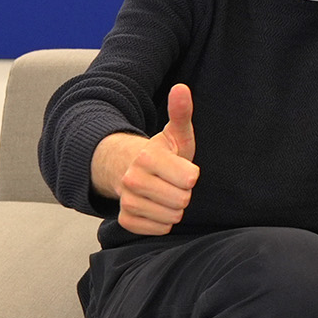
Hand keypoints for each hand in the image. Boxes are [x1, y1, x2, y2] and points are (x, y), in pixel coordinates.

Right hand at [115, 83, 197, 236]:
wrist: (131, 169)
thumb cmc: (163, 152)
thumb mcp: (175, 133)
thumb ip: (181, 112)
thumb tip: (181, 88)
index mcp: (148, 157)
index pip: (190, 179)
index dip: (191, 175)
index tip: (183, 168)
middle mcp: (132, 179)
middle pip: (182, 200)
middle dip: (184, 193)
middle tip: (174, 182)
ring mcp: (127, 200)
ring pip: (171, 217)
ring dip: (174, 208)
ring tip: (165, 193)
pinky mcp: (126, 219)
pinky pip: (158, 229)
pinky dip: (162, 222)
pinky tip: (157, 207)